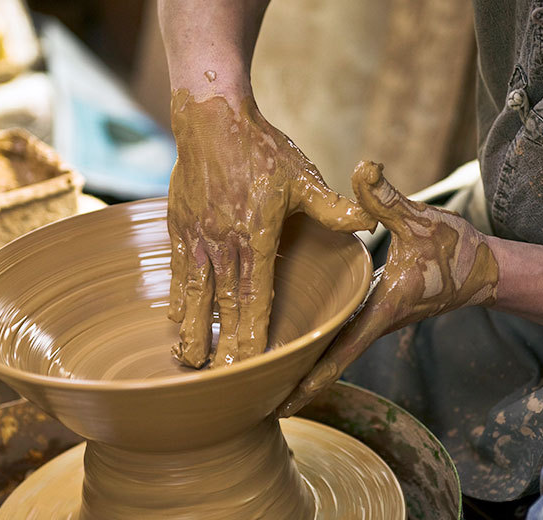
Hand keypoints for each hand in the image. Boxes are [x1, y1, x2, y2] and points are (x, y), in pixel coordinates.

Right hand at [167, 90, 376, 367]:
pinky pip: (178, 271)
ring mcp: (198, 236)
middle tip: (219, 379)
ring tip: (188, 361)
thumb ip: (332, 207)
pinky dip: (177, 298)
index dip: (253, 331)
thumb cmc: (261, 147)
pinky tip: (174, 319)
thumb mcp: (302, 176)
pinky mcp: (179, 226)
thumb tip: (368, 227)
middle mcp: (224, 242)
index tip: (252, 363)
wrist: (212, 117)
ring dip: (193, 329)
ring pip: (195, 293)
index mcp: (257, 234)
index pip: (256, 295)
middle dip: (223, 343)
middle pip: (224, 303)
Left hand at [276, 161, 498, 416]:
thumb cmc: (454, 248)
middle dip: (297, 384)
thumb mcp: (420, 219)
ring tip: (266, 378)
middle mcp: (375, 322)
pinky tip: (296, 340)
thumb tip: (362, 167)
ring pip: (334, 350)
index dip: (310, 379)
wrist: (484, 268)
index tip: (282, 404)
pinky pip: (342, 334)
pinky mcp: (377, 311)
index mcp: (381, 309)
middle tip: (256, 402)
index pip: (340, 352)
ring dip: (305, 366)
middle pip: (329, 362)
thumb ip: (386, 198)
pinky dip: (319, 344)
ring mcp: (375, 320)